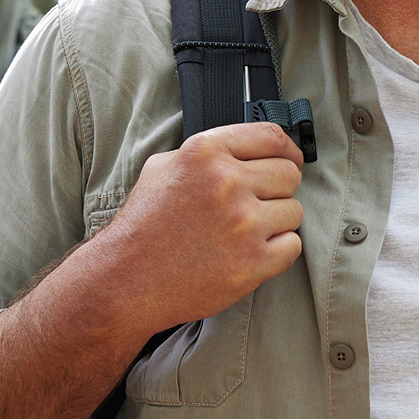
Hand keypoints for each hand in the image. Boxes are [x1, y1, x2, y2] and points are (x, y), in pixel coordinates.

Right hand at [96, 121, 304, 335]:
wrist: (124, 281)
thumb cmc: (143, 225)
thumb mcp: (165, 167)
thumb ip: (209, 152)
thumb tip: (249, 148)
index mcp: (206, 153)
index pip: (272, 137)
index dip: (288, 151)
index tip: (290, 161)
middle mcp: (227, 182)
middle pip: (289, 174)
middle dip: (278, 189)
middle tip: (257, 205)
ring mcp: (243, 223)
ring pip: (294, 211)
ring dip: (277, 222)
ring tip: (246, 233)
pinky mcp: (252, 262)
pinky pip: (292, 246)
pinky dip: (278, 251)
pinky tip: (251, 253)